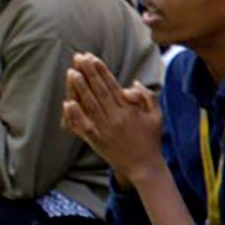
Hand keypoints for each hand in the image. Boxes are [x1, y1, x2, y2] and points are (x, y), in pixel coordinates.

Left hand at [62, 52, 164, 180]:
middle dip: (88, 73)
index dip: (101, 70)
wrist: (145, 167)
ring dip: (79, 87)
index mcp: (129, 110)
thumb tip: (132, 83)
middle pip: (99, 90)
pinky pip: (82, 125)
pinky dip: (74, 114)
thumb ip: (147, 97)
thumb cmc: (151, 140)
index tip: (92, 57)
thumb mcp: (157, 116)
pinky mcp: (96, 140)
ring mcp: (104, 129)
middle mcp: (115, 117)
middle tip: (78, 58)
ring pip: (89, 104)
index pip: (112, 85)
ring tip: (71, 72)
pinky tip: (67, 102)